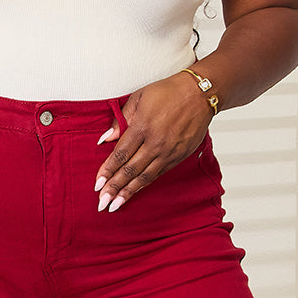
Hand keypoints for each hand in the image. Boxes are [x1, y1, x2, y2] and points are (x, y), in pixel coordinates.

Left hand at [94, 72, 213, 211]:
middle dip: (114, 188)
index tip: (97, 184)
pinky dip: (144, 184)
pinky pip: (158, 174)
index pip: (120, 154)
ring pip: (144, 177)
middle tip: (102, 203)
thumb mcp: (139, 98)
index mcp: (142, 126)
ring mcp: (168, 152)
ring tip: (115, 205)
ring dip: (128, 192)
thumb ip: (121, 119)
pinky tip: (135, 192)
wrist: (200, 94)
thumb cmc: (169, 92)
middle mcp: (155, 143)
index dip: (107, 171)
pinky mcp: (179, 156)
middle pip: (130, 170)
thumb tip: (106, 138)